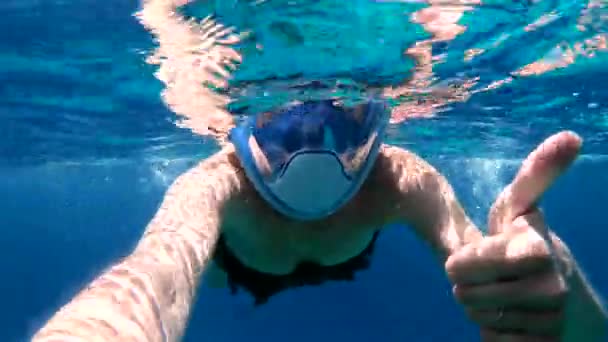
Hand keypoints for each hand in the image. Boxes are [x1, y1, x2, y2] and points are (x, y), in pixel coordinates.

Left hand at [445, 131, 584, 340]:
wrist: (564, 296)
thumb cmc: (529, 242)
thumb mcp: (523, 207)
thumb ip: (538, 173)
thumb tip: (571, 136)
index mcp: (537, 248)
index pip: (462, 263)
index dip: (460, 261)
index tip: (471, 255)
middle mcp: (551, 286)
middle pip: (464, 295)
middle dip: (467, 285)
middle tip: (489, 276)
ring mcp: (550, 320)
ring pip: (479, 320)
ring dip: (481, 308)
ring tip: (502, 294)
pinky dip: (493, 331)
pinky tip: (509, 317)